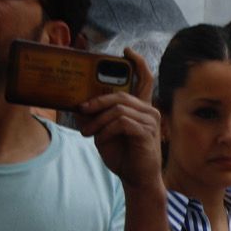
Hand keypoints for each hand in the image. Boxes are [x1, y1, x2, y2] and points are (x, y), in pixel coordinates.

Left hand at [78, 49, 163, 193]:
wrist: (136, 178)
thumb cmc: (123, 156)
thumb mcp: (104, 133)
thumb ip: (96, 117)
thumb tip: (80, 106)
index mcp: (140, 108)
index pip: (144, 80)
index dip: (137, 63)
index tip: (126, 51)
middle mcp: (149, 111)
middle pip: (120, 95)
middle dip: (96, 101)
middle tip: (80, 111)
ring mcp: (150, 121)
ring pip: (118, 109)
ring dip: (97, 120)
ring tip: (86, 132)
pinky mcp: (147, 132)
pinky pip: (121, 123)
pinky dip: (106, 130)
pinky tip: (99, 139)